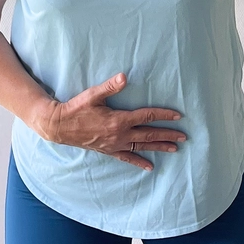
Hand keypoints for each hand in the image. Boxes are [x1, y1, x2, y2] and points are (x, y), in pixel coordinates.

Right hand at [37, 72, 186, 172]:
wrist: (59, 126)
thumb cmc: (76, 108)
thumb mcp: (93, 95)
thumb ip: (110, 87)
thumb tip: (124, 77)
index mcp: (119, 120)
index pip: (147, 116)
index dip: (164, 115)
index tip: (178, 116)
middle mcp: (120, 135)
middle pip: (149, 134)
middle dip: (168, 134)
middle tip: (184, 136)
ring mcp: (115, 145)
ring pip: (142, 146)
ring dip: (159, 147)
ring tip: (175, 148)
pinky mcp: (109, 151)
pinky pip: (127, 158)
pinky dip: (139, 162)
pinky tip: (150, 167)